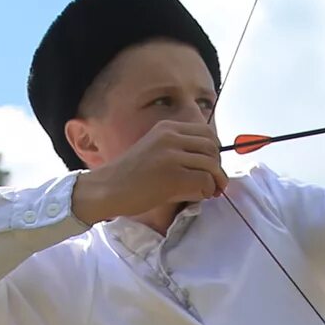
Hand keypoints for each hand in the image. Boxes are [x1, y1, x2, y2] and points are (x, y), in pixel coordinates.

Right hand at [72, 119, 228, 222]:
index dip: (215, 151)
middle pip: (212, 146)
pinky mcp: (173, 176)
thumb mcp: (155, 150)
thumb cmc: (129, 176)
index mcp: (167, 128)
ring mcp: (172, 155)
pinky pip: (204, 180)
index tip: (212, 167)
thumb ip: (178, 151)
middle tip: (214, 183)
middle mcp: (171, 136)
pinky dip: (207, 190)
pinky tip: (198, 196)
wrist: (107, 189)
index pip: (206, 132)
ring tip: (208, 192)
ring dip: (215, 181)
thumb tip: (209, 164)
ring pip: (211, 164)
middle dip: (218, 167)